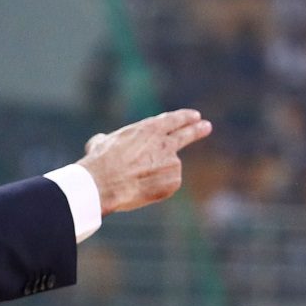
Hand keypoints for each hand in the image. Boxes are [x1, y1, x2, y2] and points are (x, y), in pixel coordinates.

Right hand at [76, 109, 211, 215]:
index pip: (173, 119)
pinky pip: (168, 184)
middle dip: (197, 130)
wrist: (105, 183)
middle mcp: (165, 144)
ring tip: (136, 179)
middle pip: (187, 134)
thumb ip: (110, 140)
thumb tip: (101, 141)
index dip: (184, 118)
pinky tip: (141, 188)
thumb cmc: (100, 161)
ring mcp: (172, 163)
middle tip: (206, 126)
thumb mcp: (101, 142)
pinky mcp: (174, 182)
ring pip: (169, 167)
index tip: (194, 116)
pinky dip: (158, 187)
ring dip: (158, 172)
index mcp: (149, 129)